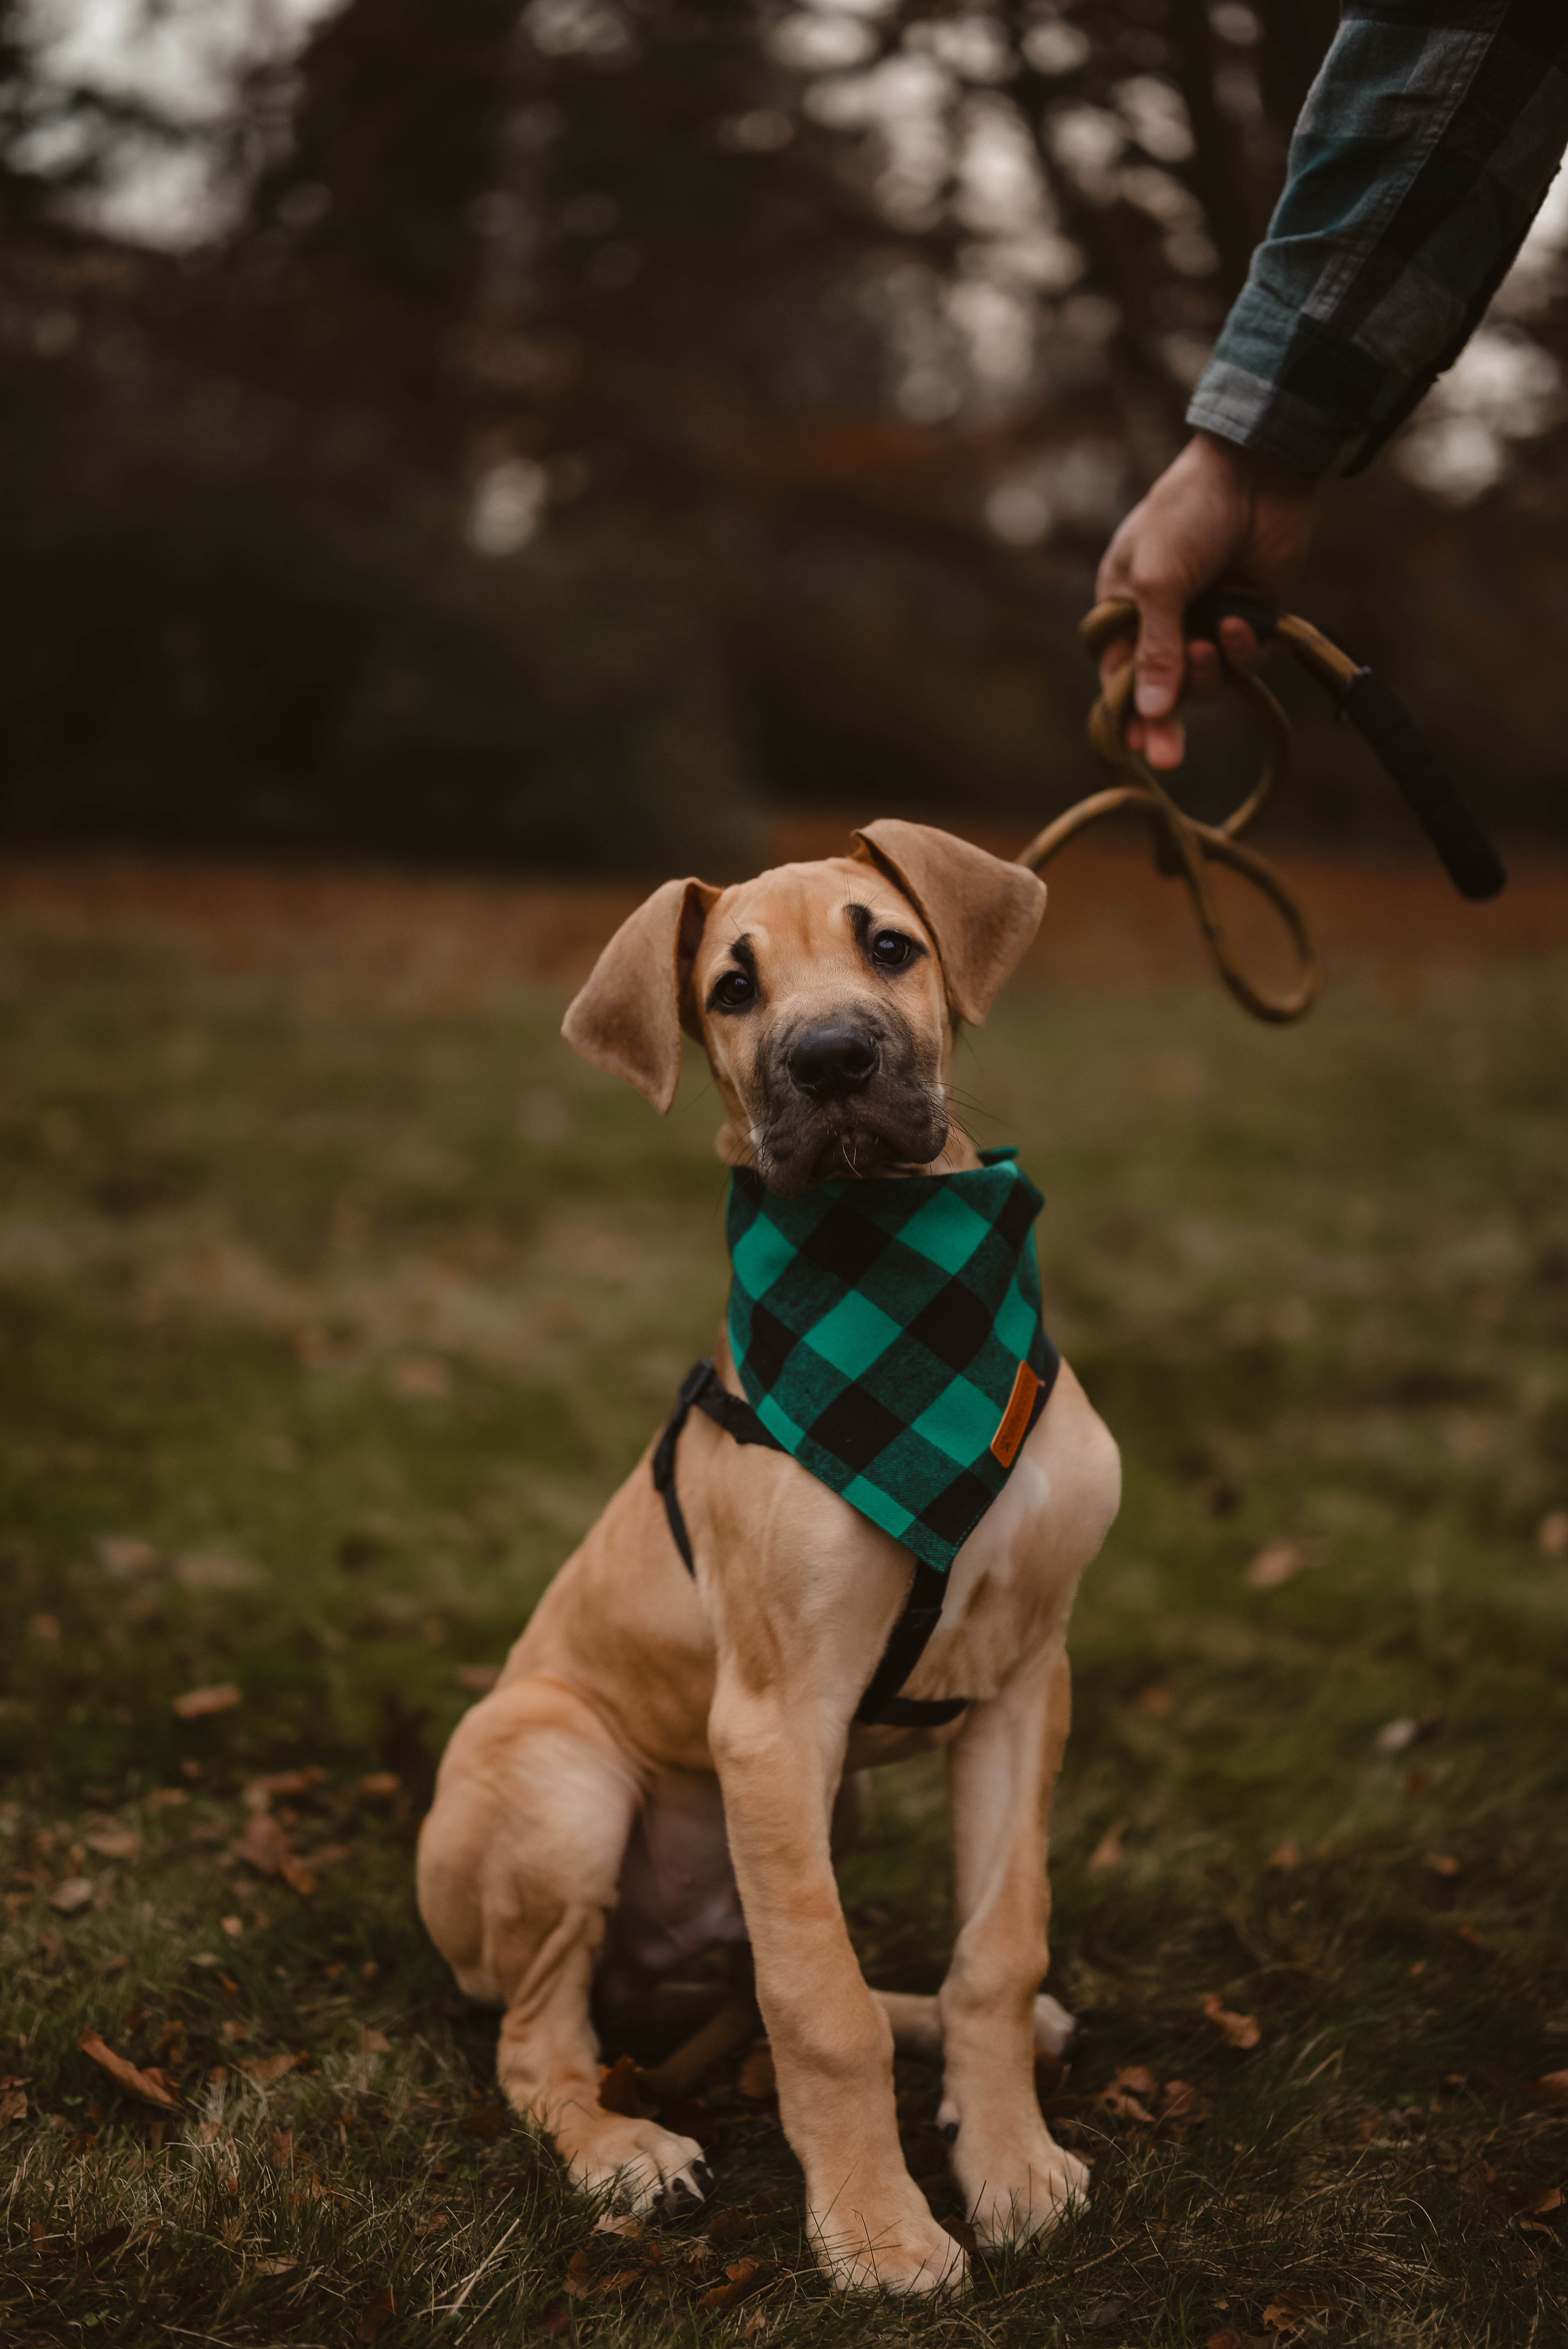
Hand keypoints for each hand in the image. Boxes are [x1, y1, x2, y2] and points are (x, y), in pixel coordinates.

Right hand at [1094, 431, 1317, 768]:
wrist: (1257, 472)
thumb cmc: (1187, 516)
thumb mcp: (1157, 583)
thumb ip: (1154, 650)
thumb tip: (1148, 712)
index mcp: (1123, 605)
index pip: (1116, 674)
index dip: (1124, 711)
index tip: (1133, 746)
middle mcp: (1163, 618)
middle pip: (1160, 689)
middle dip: (1165, 718)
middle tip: (1169, 757)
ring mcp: (1206, 619)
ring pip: (1203, 681)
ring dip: (1207, 673)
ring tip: (1212, 641)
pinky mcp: (1249, 618)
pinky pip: (1243, 661)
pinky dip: (1242, 650)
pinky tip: (1241, 622)